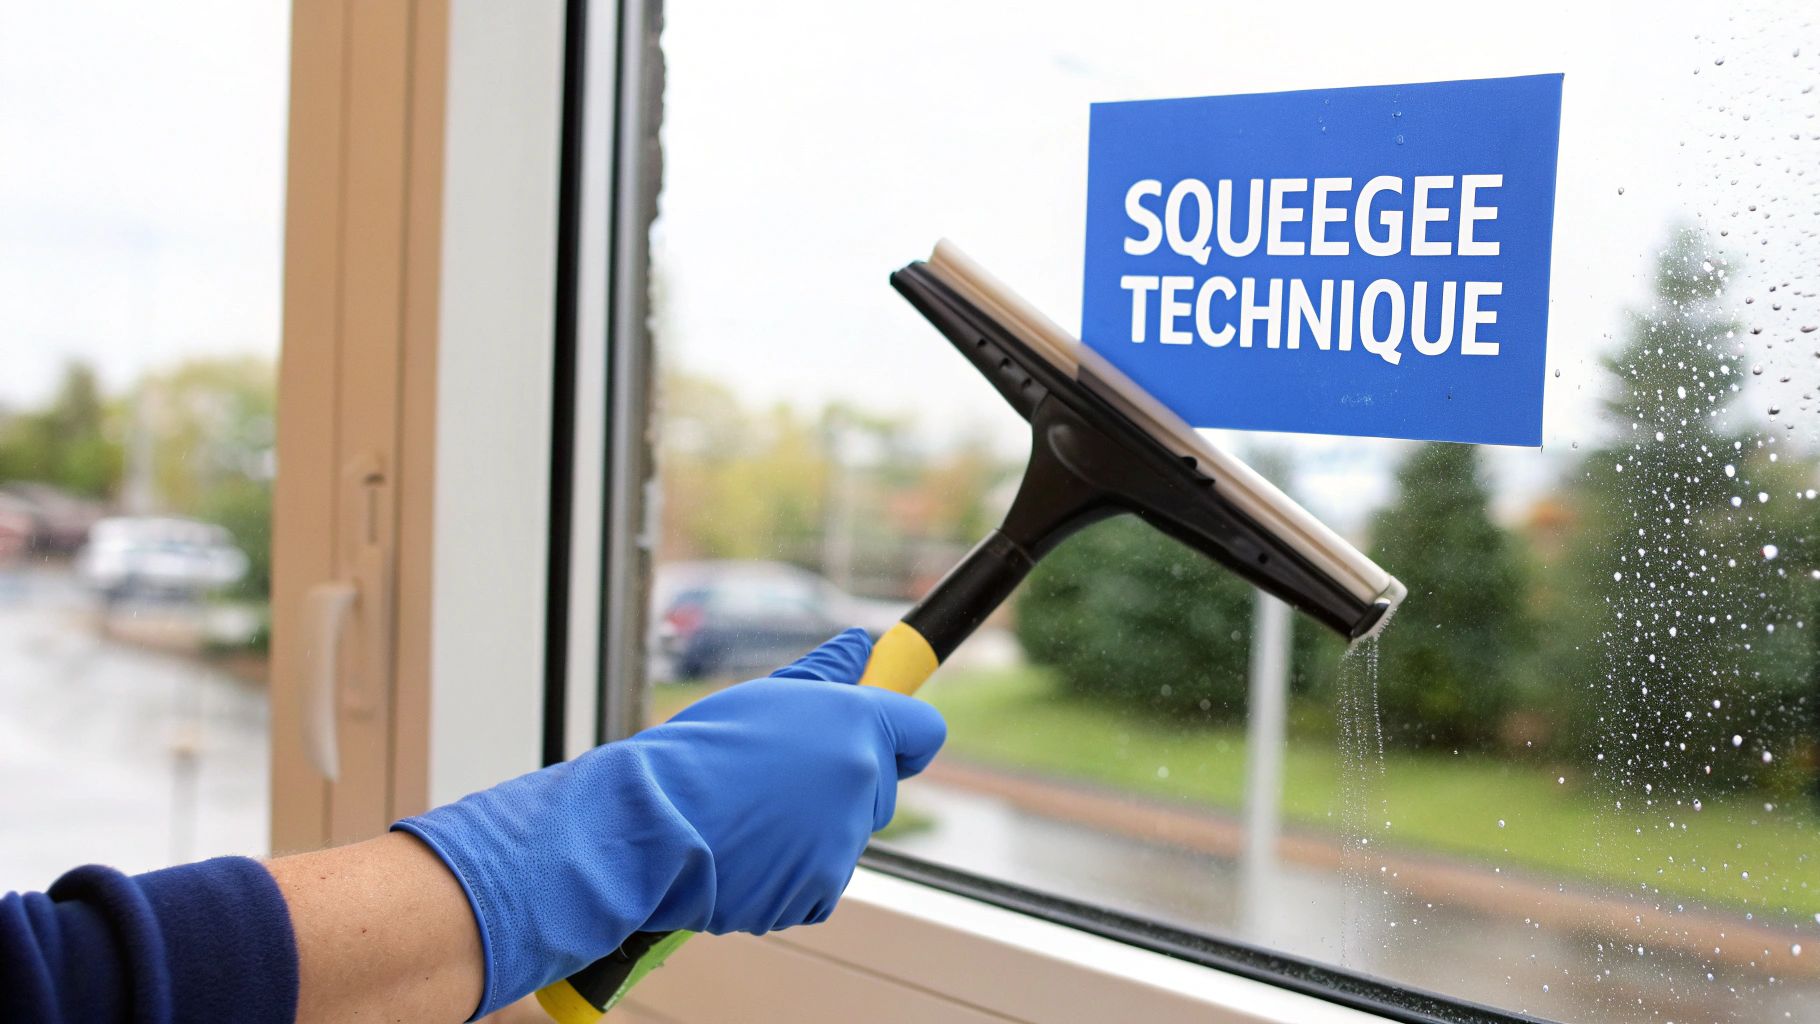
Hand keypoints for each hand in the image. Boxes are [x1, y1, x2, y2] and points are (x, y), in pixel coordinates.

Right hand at [394, 629, 946, 1017]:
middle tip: (776, 778)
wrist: (650, 820)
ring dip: (809, 831)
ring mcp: (844, 841)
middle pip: (880, 785)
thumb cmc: (698, 751)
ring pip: (844, 836)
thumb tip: (861, 647)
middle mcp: (862, 781)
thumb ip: (824, 675)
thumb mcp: (763, 698)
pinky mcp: (819, 891)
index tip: (885, 737)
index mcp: (856, 724)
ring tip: (747, 813)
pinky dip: (789, 875)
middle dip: (841, 784)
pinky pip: (817, 882)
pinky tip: (746, 851)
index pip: (921, 731)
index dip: (901, 735)